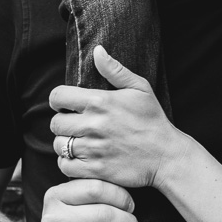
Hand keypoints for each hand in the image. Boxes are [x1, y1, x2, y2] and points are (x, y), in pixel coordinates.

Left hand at [51, 46, 184, 189]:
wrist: (166, 155)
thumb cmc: (152, 119)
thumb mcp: (140, 88)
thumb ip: (114, 69)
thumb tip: (97, 50)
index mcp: (100, 101)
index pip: (58, 96)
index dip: (58, 100)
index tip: (66, 106)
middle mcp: (93, 124)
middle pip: (55, 123)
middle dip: (62, 123)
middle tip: (75, 125)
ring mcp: (93, 149)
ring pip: (59, 145)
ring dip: (65, 144)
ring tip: (78, 142)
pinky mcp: (95, 170)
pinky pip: (65, 166)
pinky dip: (68, 163)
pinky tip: (80, 158)